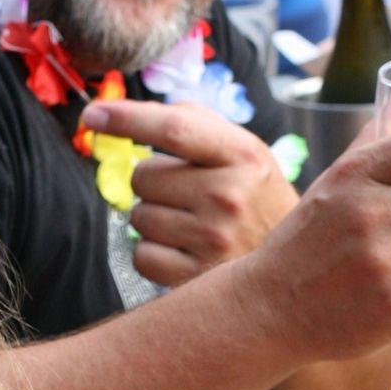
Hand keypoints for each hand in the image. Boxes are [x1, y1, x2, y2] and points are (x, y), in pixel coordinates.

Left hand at [79, 97, 296, 285]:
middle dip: (154, 184)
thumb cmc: (259, 203)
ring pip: (139, 217)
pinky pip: (141, 255)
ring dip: (156, 221)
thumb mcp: (247, 155)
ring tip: (193, 227)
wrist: (297, 270)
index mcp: (242, 156)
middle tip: (189, 197)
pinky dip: (154, 254)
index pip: (175, 128)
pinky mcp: (197, 277)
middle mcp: (229, 195)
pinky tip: (185, 253)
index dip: (127, 118)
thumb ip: (200, 125)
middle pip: (143, 175)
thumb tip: (136, 113)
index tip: (93, 114)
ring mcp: (213, 239)